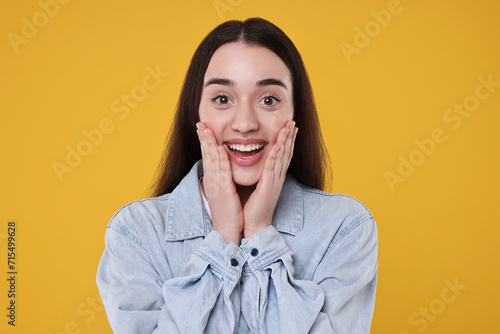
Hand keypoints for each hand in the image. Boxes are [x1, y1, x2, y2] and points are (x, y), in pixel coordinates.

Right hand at [196, 122, 243, 244]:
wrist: (227, 230)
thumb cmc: (228, 212)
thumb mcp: (224, 192)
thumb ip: (223, 179)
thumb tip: (224, 168)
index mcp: (212, 180)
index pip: (207, 156)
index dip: (204, 141)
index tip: (202, 128)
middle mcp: (211, 180)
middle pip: (206, 155)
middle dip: (203, 138)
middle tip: (200, 123)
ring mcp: (216, 185)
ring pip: (212, 160)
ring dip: (210, 143)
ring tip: (206, 129)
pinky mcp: (223, 191)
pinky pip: (222, 172)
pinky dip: (220, 159)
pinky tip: (220, 148)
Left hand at [243, 121, 297, 237]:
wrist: (254, 225)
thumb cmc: (253, 207)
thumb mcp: (258, 186)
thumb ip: (259, 175)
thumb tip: (254, 162)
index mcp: (274, 177)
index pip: (283, 155)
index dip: (287, 141)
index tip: (290, 128)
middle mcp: (277, 177)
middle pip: (286, 153)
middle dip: (290, 136)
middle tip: (293, 122)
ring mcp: (275, 181)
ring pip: (282, 157)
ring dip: (286, 141)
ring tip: (290, 127)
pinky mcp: (269, 186)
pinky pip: (273, 167)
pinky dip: (277, 155)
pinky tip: (279, 144)